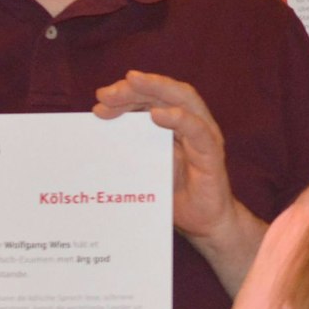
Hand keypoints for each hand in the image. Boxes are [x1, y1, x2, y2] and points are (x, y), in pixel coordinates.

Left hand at [95, 71, 264, 291]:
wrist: (204, 223)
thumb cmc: (174, 193)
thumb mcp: (145, 166)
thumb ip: (130, 146)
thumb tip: (97, 133)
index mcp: (174, 124)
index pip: (152, 98)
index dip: (126, 95)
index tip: (100, 102)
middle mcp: (192, 123)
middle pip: (166, 93)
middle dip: (135, 88)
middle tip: (106, 93)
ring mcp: (205, 136)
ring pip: (184, 100)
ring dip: (156, 89)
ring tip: (131, 84)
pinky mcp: (212, 155)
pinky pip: (198, 131)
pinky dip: (179, 119)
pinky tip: (158, 115)